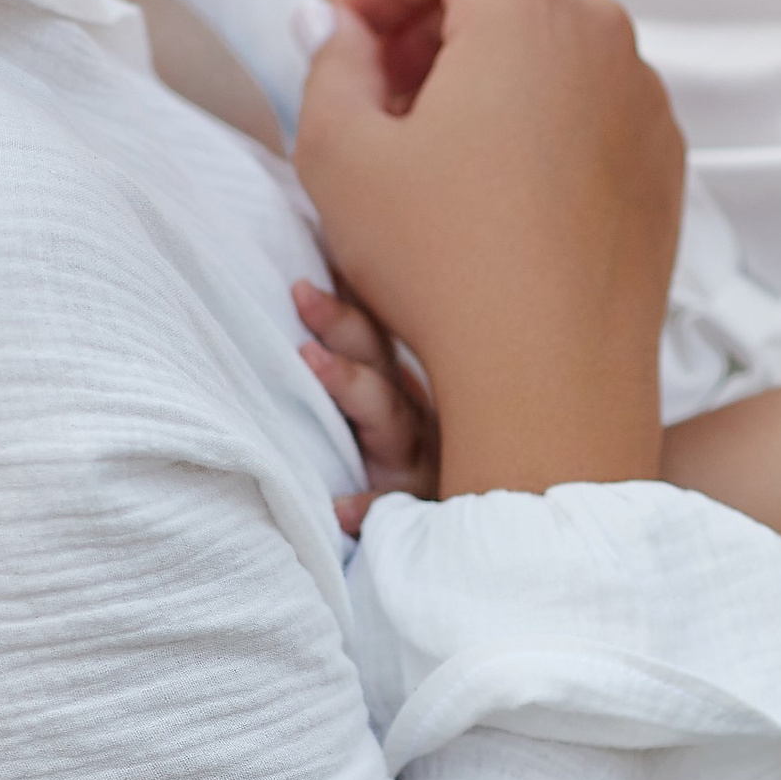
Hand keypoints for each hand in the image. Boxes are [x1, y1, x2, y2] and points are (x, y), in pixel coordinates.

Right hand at [294, 0, 682, 495]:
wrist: (554, 380)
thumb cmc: (439, 262)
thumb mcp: (337, 152)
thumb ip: (327, 61)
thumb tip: (337, 26)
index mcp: (526, 4)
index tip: (344, 45)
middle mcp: (605, 31)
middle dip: (432, 15)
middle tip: (380, 90)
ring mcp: (646, 96)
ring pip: (555, 37)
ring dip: (486, 64)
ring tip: (432, 144)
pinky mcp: (664, 159)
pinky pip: (594, 99)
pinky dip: (541, 114)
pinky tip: (496, 191)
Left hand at [294, 278, 439, 531]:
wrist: (478, 525)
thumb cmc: (418, 464)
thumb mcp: (395, 409)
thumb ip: (364, 365)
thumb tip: (319, 297)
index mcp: (402, 389)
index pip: (373, 333)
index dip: (345, 294)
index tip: (314, 253)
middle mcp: (414, 416)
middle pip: (377, 360)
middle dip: (340, 324)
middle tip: (302, 293)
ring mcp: (418, 461)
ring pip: (388, 418)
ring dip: (350, 386)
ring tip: (311, 360)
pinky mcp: (416, 509)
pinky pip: (390, 508)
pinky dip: (367, 506)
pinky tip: (339, 509)